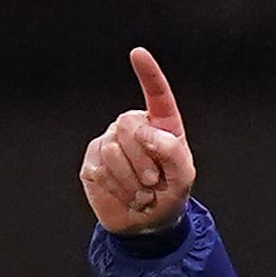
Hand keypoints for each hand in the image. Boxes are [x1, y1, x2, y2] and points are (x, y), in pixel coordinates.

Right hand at [80, 48, 198, 236]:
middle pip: (130, 126)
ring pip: (115, 151)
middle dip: (145, 160)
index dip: (149, 75)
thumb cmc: (169, 194)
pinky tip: (127, 194)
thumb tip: (148, 133)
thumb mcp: (183, 177)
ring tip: (142, 192)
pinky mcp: (92, 160)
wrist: (147, 223)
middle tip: (154, 182)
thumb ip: (173, 152)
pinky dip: (120, 188)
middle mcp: (132, 127)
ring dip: (133, 180)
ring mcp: (109, 141)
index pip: (156, 96)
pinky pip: (102, 169)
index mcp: (160, 126)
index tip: (138, 53)